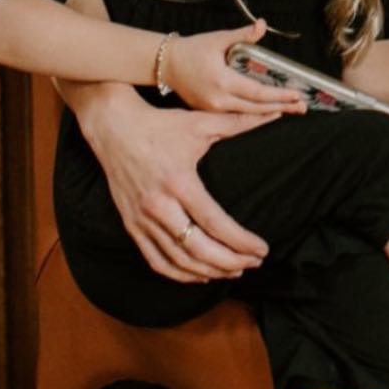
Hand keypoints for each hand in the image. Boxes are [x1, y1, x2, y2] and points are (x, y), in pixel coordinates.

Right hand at [78, 90, 272, 281]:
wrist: (113, 128)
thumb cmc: (160, 125)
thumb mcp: (200, 122)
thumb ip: (239, 123)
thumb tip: (275, 114)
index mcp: (179, 183)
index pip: (215, 223)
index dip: (240, 241)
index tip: (262, 249)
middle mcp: (159, 206)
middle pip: (198, 248)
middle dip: (230, 261)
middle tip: (255, 263)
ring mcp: (141, 219)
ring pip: (178, 259)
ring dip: (209, 271)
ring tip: (235, 270)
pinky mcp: (131, 225)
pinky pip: (155, 260)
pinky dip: (178, 274)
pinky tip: (200, 274)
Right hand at [160, 19, 306, 114]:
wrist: (165, 63)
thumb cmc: (193, 49)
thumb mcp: (218, 38)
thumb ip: (243, 34)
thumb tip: (262, 24)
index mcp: (222, 81)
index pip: (257, 92)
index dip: (278, 95)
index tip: (296, 95)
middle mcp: (218, 99)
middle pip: (256, 107)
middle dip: (282, 107)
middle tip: (303, 106)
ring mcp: (213, 108)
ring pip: (248, 114)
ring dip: (271, 112)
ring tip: (292, 109)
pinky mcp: (209, 111)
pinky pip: (236, 115)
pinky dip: (255, 112)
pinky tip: (270, 110)